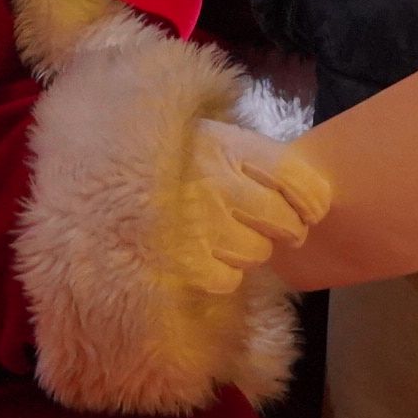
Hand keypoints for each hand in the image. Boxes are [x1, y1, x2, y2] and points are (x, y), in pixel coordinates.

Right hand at [164, 118, 329, 294]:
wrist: (103, 175)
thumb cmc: (169, 159)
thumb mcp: (211, 138)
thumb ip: (251, 158)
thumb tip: (302, 191)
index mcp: (229, 146)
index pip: (293, 174)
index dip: (313, 197)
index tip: (314, 209)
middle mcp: (220, 183)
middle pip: (283, 220)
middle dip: (288, 229)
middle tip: (280, 230)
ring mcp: (202, 224)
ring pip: (257, 253)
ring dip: (251, 250)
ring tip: (228, 237)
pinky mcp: (183, 259)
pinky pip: (229, 279)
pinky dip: (225, 273)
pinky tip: (208, 256)